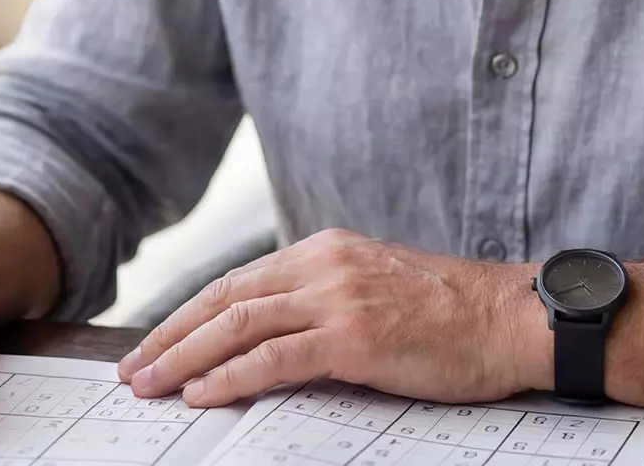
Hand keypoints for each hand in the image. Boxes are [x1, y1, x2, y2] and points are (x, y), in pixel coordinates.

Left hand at [116, 229, 541, 407]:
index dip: (188, 315)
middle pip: (224, 298)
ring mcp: (338, 297)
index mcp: (326, 250)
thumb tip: (272, 338)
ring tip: (150, 385)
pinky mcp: (355, 336)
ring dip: (184, 357)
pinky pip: (275, 357)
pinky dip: (230, 376)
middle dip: (170, 336)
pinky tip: (203, 394)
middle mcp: (324, 264)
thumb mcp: (377, 289)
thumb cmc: (453, 315)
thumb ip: (325, 301)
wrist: (512, 318)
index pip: (238, 281)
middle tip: (132, 371)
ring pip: (238, 324)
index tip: (154, 344)